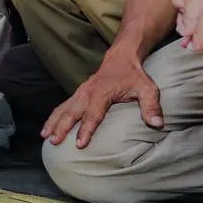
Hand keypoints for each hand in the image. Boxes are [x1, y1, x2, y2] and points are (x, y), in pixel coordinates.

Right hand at [42, 53, 162, 148]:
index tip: (79, 144)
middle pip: (72, 112)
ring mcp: (80, 93)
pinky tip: (48, 128)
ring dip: (53, 122)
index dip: (86, 130)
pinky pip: (62, 106)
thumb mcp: (148, 89)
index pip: (93, 114)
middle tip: (55, 141)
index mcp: (102, 93)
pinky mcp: (77, 94)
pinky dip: (53, 117)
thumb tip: (157, 124)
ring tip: (45, 136)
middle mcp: (87, 93)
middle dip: (62, 127)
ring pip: (63, 109)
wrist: (121, 58)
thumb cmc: (134, 76)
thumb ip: (151, 106)